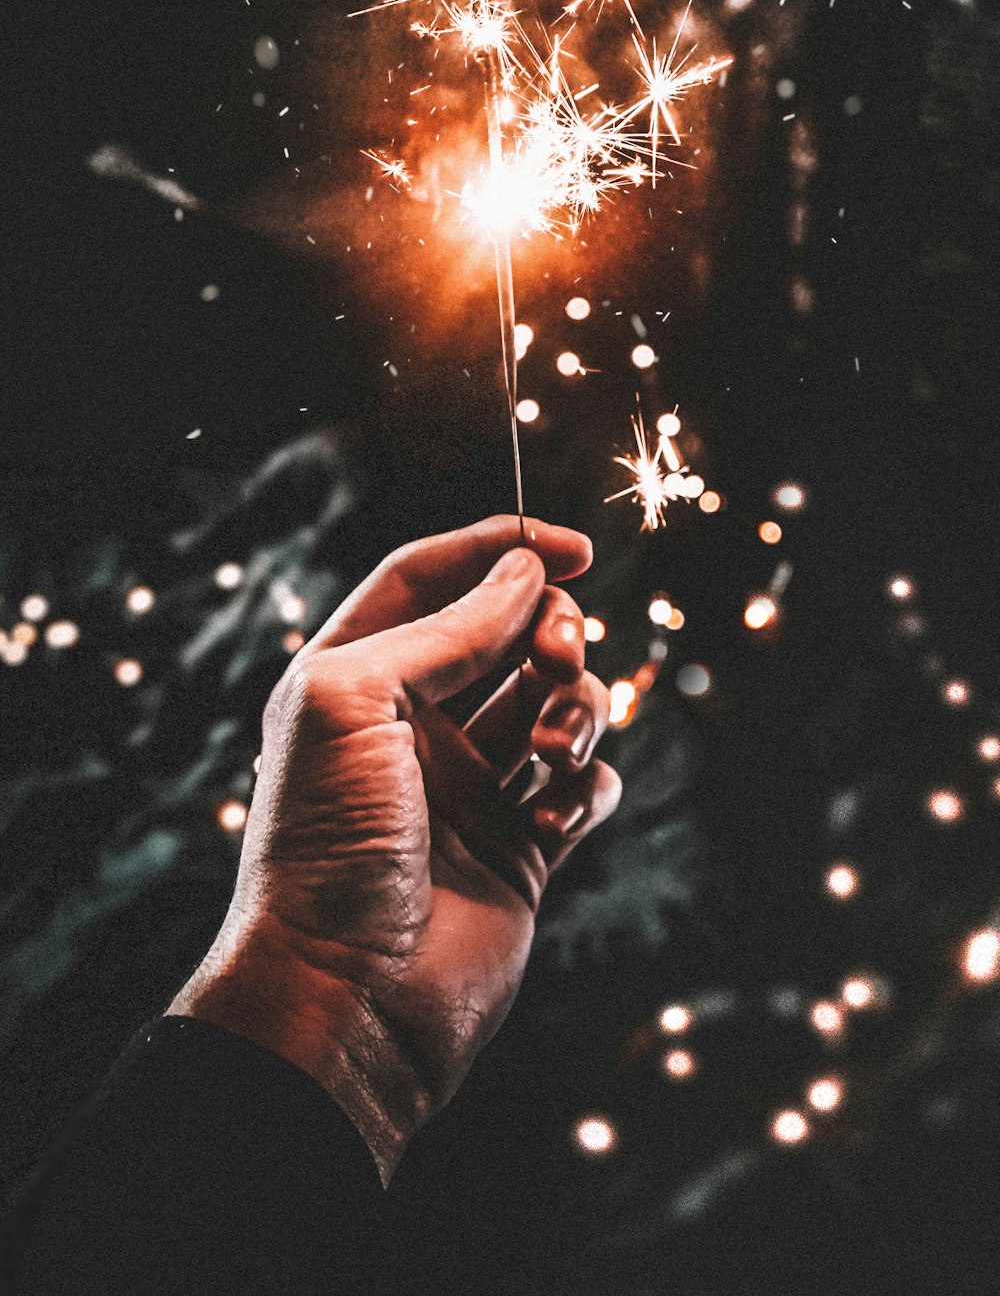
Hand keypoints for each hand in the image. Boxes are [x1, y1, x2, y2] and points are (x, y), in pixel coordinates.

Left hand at [167, 517, 620, 1182]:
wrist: (346, 1002)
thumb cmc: (326, 846)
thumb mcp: (356, 702)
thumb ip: (446, 631)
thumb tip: (524, 575)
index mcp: (357, 677)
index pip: (431, 579)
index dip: (498, 550)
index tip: (571, 546)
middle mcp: (415, 725)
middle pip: (508, 634)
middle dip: (549, 629)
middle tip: (555, 656)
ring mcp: (471, 788)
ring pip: (557, 704)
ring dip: (576, 709)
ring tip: (554, 754)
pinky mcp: (521, 851)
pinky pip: (584, 788)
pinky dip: (588, 785)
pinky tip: (557, 813)